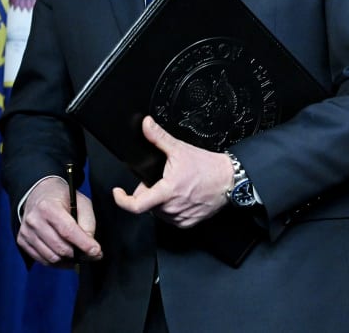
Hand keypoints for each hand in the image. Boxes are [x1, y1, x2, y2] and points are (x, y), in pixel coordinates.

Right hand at [18, 176, 102, 266]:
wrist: (39, 193)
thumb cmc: (63, 197)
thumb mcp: (81, 202)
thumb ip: (88, 222)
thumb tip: (90, 246)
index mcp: (48, 207)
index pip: (68, 231)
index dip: (84, 244)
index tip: (96, 252)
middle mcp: (34, 220)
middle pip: (59, 247)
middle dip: (79, 255)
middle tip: (92, 255)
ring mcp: (26, 232)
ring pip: (51, 257)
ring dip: (69, 261)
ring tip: (80, 257)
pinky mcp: (22, 241)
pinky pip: (42, 260)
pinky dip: (57, 263)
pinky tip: (67, 258)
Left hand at [112, 115, 231, 227]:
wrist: (230, 180)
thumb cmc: (208, 167)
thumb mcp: (180, 149)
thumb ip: (159, 138)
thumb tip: (146, 125)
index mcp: (167, 192)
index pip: (136, 205)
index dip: (122, 200)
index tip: (118, 193)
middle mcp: (172, 209)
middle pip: (148, 204)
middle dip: (148, 192)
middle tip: (159, 181)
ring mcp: (180, 217)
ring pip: (159, 212)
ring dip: (160, 201)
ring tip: (174, 187)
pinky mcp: (188, 223)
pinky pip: (172, 218)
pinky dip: (172, 209)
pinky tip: (182, 196)